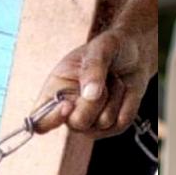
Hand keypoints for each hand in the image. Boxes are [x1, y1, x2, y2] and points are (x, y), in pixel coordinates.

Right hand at [30, 0, 156, 136]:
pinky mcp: (112, 127)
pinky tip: (123, 90)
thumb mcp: (101, 48)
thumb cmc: (110, 48)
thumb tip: (90, 95)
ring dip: (114, 95)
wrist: (135, 53)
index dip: (51, 119)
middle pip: (78, 123)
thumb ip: (93, 68)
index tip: (68, 105)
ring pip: (104, 122)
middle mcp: (70, 113)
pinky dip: (128, 102)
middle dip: (95, 101)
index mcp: (54, 93)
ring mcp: (91, 123)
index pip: (40, 122)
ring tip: (112, 79)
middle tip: (103, 78)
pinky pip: (121, 122)